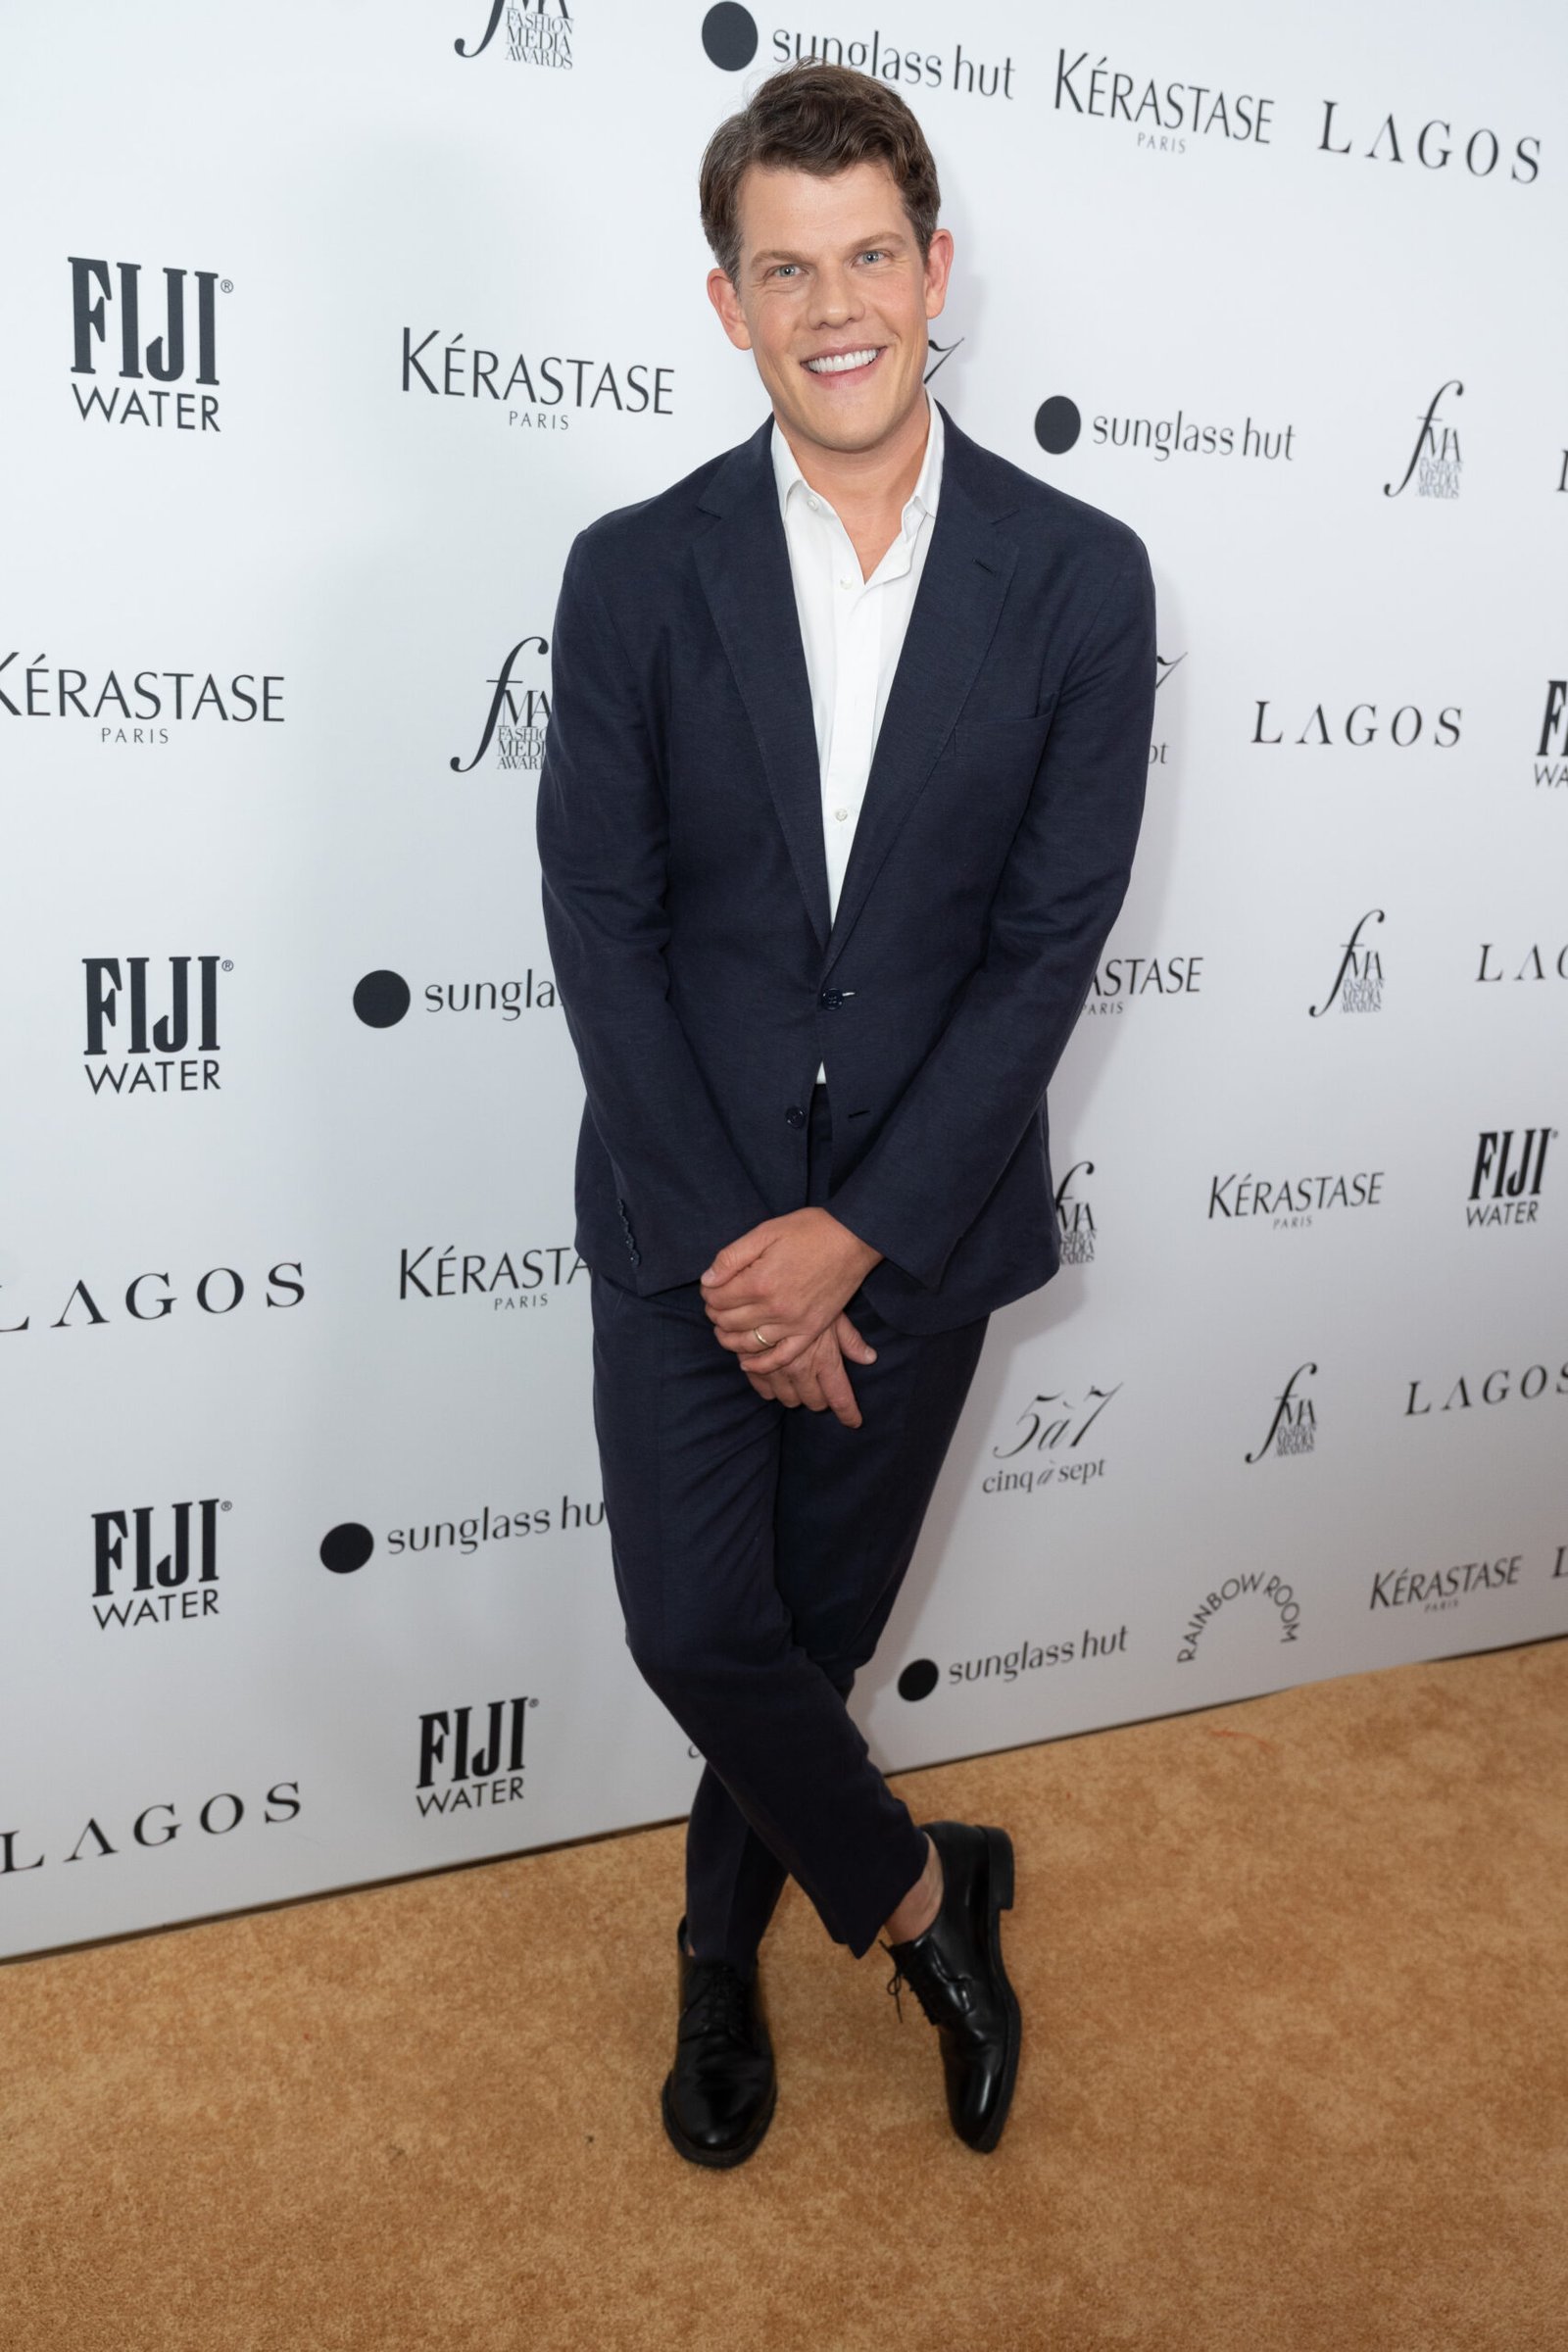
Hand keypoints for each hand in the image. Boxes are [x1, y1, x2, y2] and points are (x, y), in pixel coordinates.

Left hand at [700, 1207, 883, 1373]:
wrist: (853, 1239)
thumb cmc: (809, 1230)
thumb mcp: (765, 1231)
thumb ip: (731, 1257)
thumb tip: (707, 1280)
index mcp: (759, 1281)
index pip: (717, 1299)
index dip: (708, 1293)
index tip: (711, 1286)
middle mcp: (774, 1308)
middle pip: (728, 1322)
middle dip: (715, 1313)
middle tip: (717, 1303)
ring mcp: (794, 1323)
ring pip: (748, 1343)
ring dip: (729, 1338)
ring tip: (725, 1328)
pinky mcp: (811, 1330)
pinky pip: (781, 1357)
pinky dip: (761, 1364)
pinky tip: (747, 1362)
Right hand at [742, 1311, 876, 1427]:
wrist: (764, 1290)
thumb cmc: (806, 1298)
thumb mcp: (833, 1316)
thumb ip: (851, 1340)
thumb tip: (870, 1358)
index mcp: (824, 1359)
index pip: (840, 1399)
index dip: (848, 1414)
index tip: (854, 1422)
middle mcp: (801, 1370)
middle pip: (815, 1402)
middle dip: (820, 1397)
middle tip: (820, 1385)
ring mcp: (777, 1371)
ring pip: (790, 1399)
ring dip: (796, 1393)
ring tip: (798, 1378)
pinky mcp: (754, 1367)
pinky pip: (765, 1392)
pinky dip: (772, 1388)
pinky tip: (777, 1375)